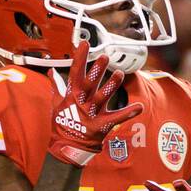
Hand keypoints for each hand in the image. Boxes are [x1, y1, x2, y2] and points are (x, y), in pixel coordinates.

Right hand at [48, 39, 142, 166]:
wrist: (66, 147)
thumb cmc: (62, 125)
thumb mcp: (57, 104)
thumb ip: (56, 87)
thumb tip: (50, 72)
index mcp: (72, 96)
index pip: (75, 73)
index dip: (80, 58)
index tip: (84, 44)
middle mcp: (82, 103)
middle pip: (90, 83)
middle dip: (97, 70)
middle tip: (105, 57)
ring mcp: (91, 114)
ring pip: (102, 97)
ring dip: (111, 86)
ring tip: (120, 74)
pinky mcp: (101, 125)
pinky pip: (116, 118)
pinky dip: (128, 113)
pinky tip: (140, 106)